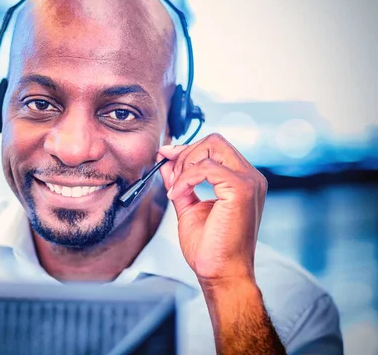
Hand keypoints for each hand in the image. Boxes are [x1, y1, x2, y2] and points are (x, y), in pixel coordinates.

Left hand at [158, 133, 267, 284]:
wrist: (221, 274)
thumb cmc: (210, 248)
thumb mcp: (189, 207)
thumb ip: (180, 183)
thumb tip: (165, 163)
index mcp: (242, 180)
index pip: (215, 147)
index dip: (186, 149)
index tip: (164, 156)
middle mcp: (250, 177)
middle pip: (214, 140)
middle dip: (185, 154)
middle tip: (171, 180)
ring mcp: (249, 181)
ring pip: (212, 146)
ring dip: (185, 165)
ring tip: (176, 190)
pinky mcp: (241, 189)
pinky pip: (206, 167)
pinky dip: (186, 178)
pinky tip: (178, 194)